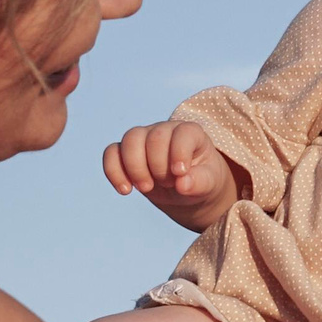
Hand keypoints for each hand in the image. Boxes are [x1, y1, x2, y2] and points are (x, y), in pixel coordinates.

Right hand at [104, 121, 235, 229]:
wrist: (186, 189)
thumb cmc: (202, 181)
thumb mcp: (210, 183)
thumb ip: (200, 182)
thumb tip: (182, 183)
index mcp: (191, 133)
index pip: (182, 133)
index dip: (179, 153)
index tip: (180, 173)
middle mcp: (165, 130)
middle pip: (153, 137)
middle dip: (158, 166)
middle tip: (168, 184)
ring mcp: (144, 138)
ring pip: (130, 140)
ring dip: (135, 167)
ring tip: (146, 188)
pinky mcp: (126, 152)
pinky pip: (111, 153)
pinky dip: (114, 171)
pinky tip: (125, 190)